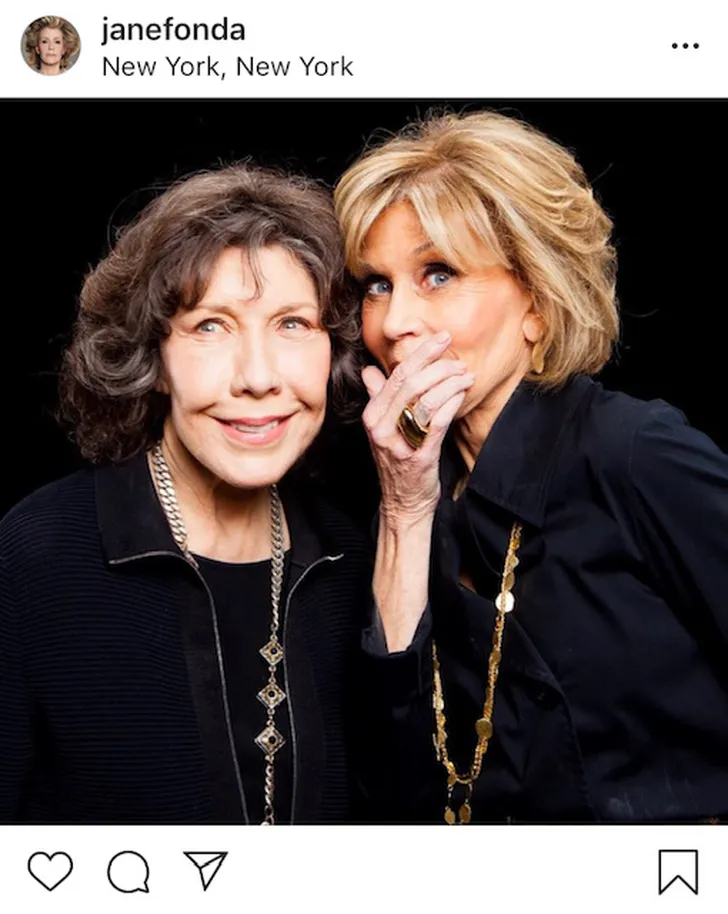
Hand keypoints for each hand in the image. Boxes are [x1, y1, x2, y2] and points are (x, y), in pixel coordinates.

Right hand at [362, 331, 473, 527]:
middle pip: (410, 383)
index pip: (396, 375)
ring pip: (425, 399)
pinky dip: (452, 402)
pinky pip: (437, 421)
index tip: (441, 339)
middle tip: (457, 358)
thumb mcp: (381, 429)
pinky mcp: (419, 456)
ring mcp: (399, 443)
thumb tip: (369, 372)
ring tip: (465, 376)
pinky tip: (462, 393)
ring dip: (450, 383)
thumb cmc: (397, 462)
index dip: (420, 354)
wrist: (403, 503)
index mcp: (372, 416)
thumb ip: (377, 398)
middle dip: (438, 364)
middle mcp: (381, 427)